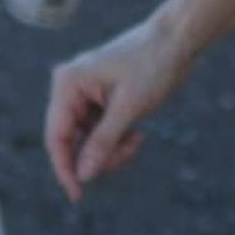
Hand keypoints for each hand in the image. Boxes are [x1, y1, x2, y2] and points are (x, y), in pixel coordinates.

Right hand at [45, 18, 192, 200]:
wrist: (177, 40)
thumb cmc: (153, 64)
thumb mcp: (129, 107)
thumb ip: (103, 143)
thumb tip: (83, 176)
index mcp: (68, 85)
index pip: (56, 137)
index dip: (65, 169)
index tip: (77, 195)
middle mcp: (70, 90)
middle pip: (72, 142)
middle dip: (99, 156)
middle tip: (127, 154)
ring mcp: (84, 96)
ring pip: (87, 142)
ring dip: (111, 150)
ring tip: (136, 141)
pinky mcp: (98, 102)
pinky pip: (99, 134)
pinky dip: (117, 141)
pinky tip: (136, 134)